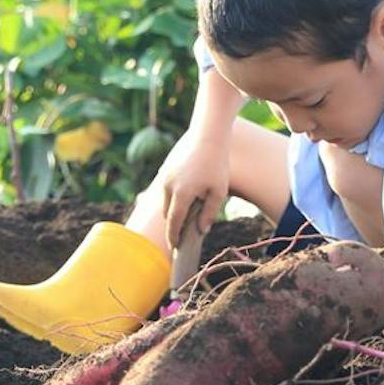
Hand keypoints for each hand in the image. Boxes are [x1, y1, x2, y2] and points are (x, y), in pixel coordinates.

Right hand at [156, 135, 229, 252]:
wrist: (208, 136)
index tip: (175, 247)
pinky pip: (168, 190)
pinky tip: (189, 194)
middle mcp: (169, 187)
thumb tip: (201, 230)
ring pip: (167, 202)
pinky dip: (175, 197)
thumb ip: (209, 213)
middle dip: (175, 224)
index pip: (174, 222)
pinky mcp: (166, 170)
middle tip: (185, 234)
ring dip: (175, 209)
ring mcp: (165, 177)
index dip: (173, 237)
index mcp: (182, 194)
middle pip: (169, 214)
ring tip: (190, 212)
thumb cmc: (216, 165)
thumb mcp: (218, 192)